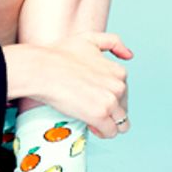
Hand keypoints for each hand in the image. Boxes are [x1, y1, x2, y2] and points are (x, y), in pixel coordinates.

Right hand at [3, 32, 132, 138]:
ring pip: (121, 124)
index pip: (123, 93)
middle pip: (123, 109)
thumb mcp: (89, 39)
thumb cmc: (58, 55)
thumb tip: (129, 55)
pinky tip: (90, 125)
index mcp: (118, 71)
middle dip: (109, 112)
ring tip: (91, 120)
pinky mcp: (99, 115)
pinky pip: (110, 132)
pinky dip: (102, 133)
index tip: (93, 97)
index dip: (107, 97)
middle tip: (88, 108)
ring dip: (108, 124)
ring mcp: (110, 101)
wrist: (42, 69)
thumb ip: (112, 42)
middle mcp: (119, 86)